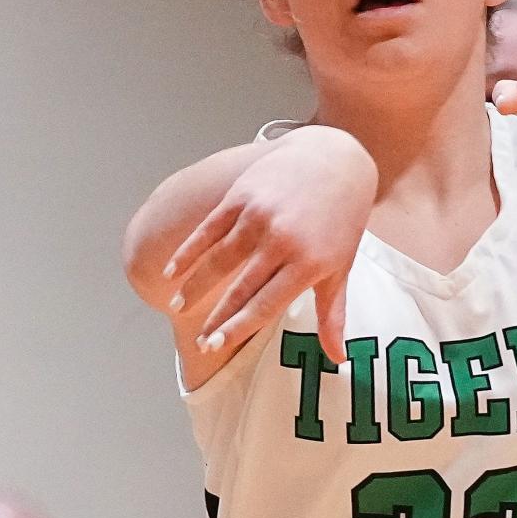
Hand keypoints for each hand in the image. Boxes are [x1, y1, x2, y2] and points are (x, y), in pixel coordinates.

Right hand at [162, 128, 376, 363]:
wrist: (336, 157)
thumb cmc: (342, 216)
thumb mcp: (341, 264)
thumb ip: (333, 313)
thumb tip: (337, 360)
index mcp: (308, 262)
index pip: (265, 304)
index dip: (237, 327)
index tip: (214, 346)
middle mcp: (281, 240)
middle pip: (239, 287)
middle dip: (216, 316)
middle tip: (198, 340)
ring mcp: (260, 215)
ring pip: (219, 259)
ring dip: (195, 285)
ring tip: (179, 306)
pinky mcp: (243, 194)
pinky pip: (210, 228)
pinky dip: (189, 250)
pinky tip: (174, 269)